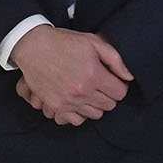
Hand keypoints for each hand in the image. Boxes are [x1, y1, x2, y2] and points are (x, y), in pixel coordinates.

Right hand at [9, 26, 132, 125]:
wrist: (33, 47)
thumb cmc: (63, 42)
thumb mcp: (93, 42)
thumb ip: (115, 59)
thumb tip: (128, 77)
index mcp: (94, 74)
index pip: (120, 93)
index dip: (119, 86)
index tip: (112, 81)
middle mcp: (82, 91)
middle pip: (109, 105)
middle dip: (108, 95)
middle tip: (100, 85)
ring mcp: (68, 101)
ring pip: (95, 114)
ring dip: (95, 105)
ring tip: (89, 92)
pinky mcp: (56, 106)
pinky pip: (76, 120)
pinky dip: (80, 114)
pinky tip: (78, 102)